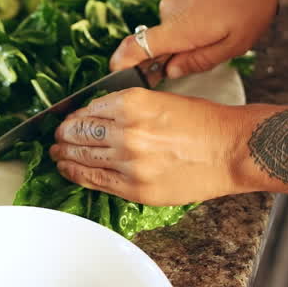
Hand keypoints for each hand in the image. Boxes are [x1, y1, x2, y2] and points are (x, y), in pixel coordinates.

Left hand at [50, 88, 248, 204]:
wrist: (232, 149)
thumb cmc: (204, 122)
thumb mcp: (160, 99)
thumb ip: (127, 107)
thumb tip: (98, 116)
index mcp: (133, 103)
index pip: (89, 109)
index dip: (74, 116)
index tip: (69, 119)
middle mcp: (127, 131)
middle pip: (80, 132)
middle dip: (64, 134)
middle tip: (57, 136)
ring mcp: (130, 162)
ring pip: (83, 157)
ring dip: (65, 154)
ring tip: (56, 153)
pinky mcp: (136, 188)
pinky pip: (96, 181)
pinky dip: (78, 175)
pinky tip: (68, 170)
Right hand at [111, 0, 287, 77]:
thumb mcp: (234, 44)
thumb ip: (199, 61)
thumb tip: (172, 72)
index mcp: (179, 29)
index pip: (135, 48)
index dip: (122, 65)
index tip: (121, 78)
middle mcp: (169, 13)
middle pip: (156, 46)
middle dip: (175, 58)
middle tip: (207, 56)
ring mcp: (174, 0)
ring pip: (173, 33)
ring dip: (190, 41)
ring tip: (223, 32)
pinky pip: (179, 20)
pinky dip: (194, 27)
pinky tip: (221, 20)